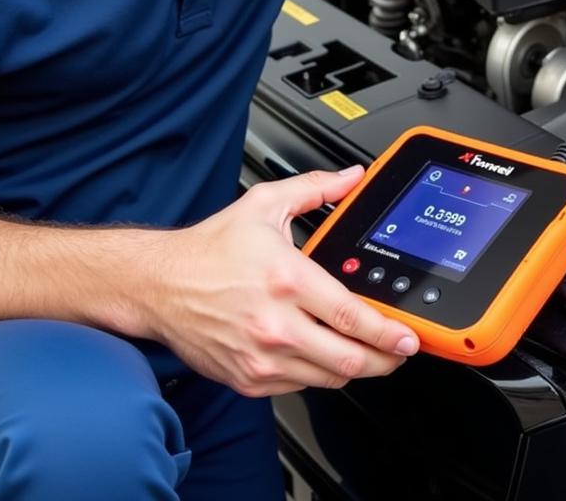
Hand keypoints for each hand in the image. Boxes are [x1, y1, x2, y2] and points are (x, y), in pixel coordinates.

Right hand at [144, 167, 418, 396]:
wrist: (158, 285)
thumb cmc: (208, 249)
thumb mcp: (264, 204)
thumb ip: (314, 189)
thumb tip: (350, 178)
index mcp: (286, 280)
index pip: (351, 316)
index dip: (387, 331)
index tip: (408, 335)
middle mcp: (275, 324)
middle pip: (348, 359)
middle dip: (385, 360)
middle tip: (400, 351)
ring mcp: (261, 357)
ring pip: (327, 378)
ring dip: (356, 369)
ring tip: (370, 354)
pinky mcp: (247, 378)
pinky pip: (299, 387)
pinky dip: (319, 375)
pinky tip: (325, 356)